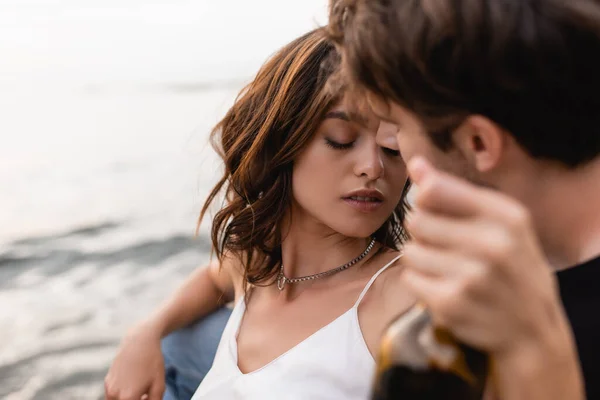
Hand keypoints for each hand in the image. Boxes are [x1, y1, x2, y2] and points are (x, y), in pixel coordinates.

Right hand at [105, 320, 165, 399]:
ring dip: (128, 399)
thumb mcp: (159, 385)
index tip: (148, 396)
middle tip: (146, 394)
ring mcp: (109, 387)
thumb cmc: (152, 362)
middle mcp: (114, 394)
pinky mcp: (107, 381)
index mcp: (128, 398)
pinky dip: (123, 394)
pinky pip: (114, 395)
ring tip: (142, 388)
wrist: (139, 340)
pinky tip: (135, 381)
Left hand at [402, 156, 565, 353]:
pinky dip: (420, 283)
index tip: (435, 209)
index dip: (425, 199)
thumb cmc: (512, 267)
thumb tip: (415, 164)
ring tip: (447, 269)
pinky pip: (409, 278)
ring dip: (421, 260)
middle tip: (447, 247)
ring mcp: (471, 276)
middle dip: (423, 232)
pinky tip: (444, 288)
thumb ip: (453, 191)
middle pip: (416, 220)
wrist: (532, 329)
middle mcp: (492, 244)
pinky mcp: (451, 303)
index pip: (433, 190)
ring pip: (409, 251)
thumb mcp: (500, 222)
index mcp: (506, 216)